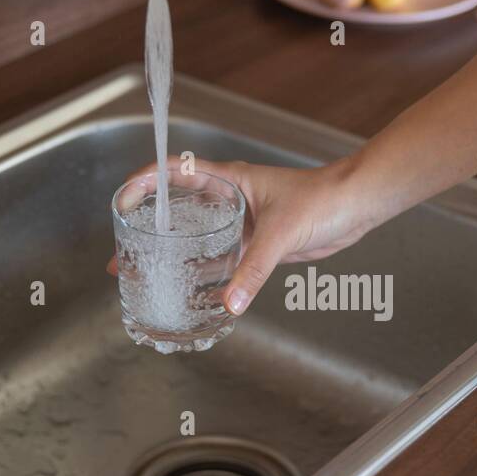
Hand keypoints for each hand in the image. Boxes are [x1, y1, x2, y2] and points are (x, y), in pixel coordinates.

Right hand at [107, 156, 373, 315]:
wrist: (355, 206)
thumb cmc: (323, 198)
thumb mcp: (281, 233)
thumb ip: (254, 269)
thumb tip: (231, 302)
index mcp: (229, 179)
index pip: (172, 173)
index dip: (142, 185)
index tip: (121, 205)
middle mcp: (230, 198)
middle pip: (177, 210)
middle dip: (147, 229)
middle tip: (123, 255)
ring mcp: (241, 221)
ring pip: (198, 237)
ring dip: (173, 254)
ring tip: (145, 275)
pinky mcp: (256, 243)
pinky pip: (222, 258)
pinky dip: (206, 272)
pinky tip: (192, 289)